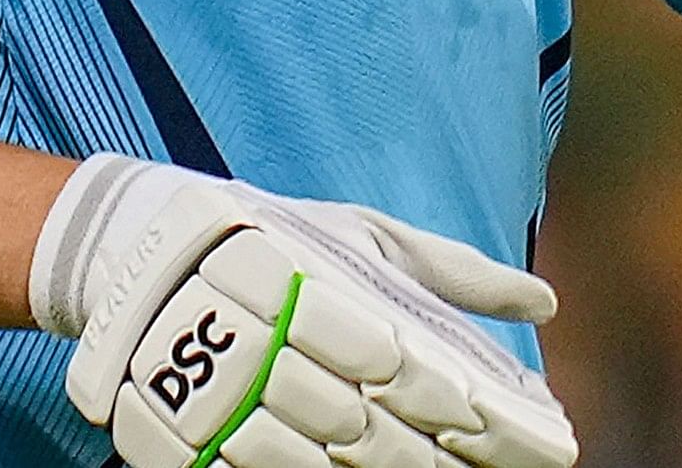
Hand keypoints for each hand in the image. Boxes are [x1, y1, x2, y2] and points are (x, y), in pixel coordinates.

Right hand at [31, 156, 575, 467]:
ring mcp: (224, 405)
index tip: (537, 438)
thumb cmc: (273, 239)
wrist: (136, 253)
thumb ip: (455, 274)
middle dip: (443, 464)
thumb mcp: (366, 237)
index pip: (419, 374)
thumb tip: (545, 305)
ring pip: (323, 467)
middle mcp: (275, 352)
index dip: (480, 416)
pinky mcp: (183, 444)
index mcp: (323, 294)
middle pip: (378, 434)